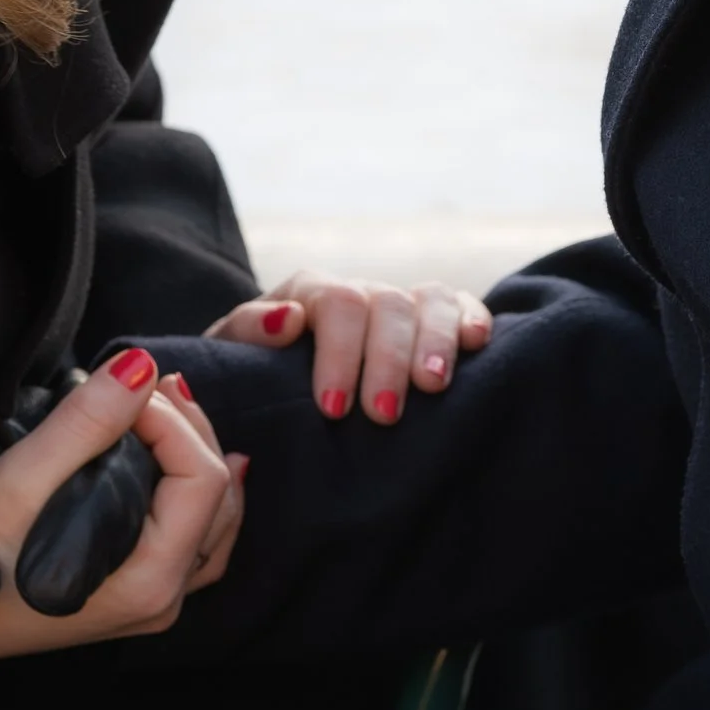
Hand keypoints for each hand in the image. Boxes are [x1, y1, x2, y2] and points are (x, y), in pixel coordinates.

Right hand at [0, 351, 243, 666]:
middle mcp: (159, 600)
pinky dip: (198, 499)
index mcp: (147, 580)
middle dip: (188, 429)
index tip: (122, 387)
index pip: (201, 477)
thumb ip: (84, 424)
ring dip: (197, 457)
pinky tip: (192, 469)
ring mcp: (148, 604)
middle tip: (146, 382)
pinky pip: (195, 544)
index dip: (172, 419)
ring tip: (169, 408)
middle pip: (217, 496)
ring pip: (214, 521)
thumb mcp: (16, 483)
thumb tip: (140, 365)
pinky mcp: (129, 596)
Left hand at [207, 272, 493, 425]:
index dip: (340, 353)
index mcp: (309, 293)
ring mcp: (399, 306)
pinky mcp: (433, 323)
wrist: (273, 395)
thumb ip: (248, 331)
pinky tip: (476, 343)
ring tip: (432, 386)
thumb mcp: (233, 356)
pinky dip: (472, 319)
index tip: (333, 409)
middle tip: (382, 415)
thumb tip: (290, 319)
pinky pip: (461, 306)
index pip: (337, 304)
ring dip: (435, 342)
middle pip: (388, 304)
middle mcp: (360, 293)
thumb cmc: (253, 378)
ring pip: (431, 301)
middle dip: (387, 360)